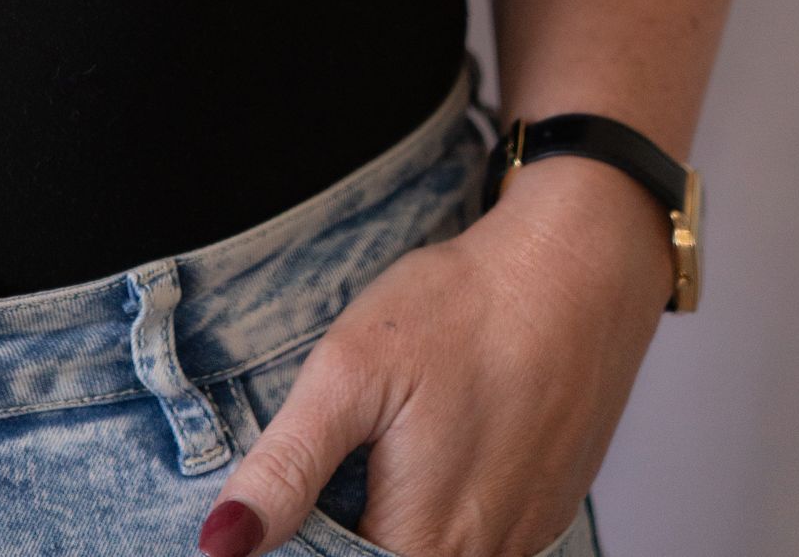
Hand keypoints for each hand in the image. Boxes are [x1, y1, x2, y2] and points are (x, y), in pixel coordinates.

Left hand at [195, 157, 673, 556]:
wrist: (576, 270)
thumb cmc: (462, 310)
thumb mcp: (350, 371)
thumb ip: (287, 467)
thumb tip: (222, 544)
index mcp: (422, 541)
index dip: (300, 534)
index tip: (290, 490)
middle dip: (345, 526)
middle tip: (347, 444)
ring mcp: (522, 540)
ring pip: (432, 553)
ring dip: (393, 515)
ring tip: (387, 440)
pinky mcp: (544, 513)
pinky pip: (478, 537)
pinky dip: (440, 505)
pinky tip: (431, 442)